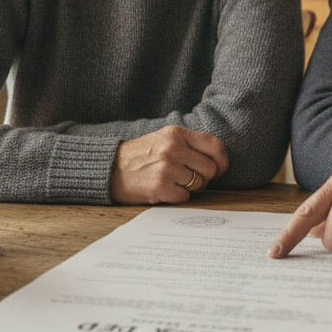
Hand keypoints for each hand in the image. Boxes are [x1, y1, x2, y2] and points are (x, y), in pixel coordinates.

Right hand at [109, 126, 228, 204]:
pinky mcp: (160, 187)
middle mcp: (173, 148)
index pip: (214, 145)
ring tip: (173, 182)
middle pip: (210, 168)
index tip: (219, 169)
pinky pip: (185, 197)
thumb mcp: (163, 139)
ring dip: (190, 188)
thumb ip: (188, 145)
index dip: (222, 161)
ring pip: (199, 184)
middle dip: (204, 178)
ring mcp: (166, 168)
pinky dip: (177, 197)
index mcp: (176, 134)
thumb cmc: (140, 155)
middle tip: (190, 179)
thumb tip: (217, 160)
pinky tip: (164, 190)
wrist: (109, 168)